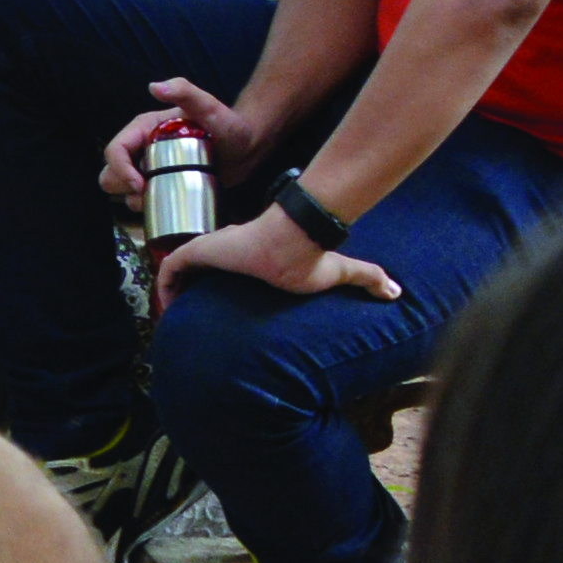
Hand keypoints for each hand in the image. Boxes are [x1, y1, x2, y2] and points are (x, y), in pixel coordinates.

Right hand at [93, 82, 253, 211]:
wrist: (246, 145)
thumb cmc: (227, 123)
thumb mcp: (208, 106)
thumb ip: (184, 90)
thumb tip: (154, 87)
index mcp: (143, 129)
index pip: (115, 150)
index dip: (120, 170)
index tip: (139, 185)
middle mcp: (141, 149)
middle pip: (110, 172)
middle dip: (122, 186)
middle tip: (148, 193)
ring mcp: (151, 168)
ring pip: (121, 190)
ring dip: (132, 200)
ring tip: (158, 200)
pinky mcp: (163, 184)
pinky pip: (142, 200)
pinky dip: (145, 208)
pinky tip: (166, 207)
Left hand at [160, 200, 398, 306]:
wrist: (293, 242)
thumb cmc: (309, 257)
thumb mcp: (339, 271)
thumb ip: (366, 277)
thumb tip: (399, 291)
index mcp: (247, 258)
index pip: (223, 270)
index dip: (212, 288)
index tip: (209, 311)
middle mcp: (224, 252)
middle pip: (195, 272)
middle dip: (187, 292)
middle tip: (184, 320)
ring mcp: (209, 250)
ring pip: (177, 271)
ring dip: (170, 292)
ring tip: (170, 320)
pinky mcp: (199, 250)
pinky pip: (169, 270)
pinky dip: (164, 289)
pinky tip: (166, 311)